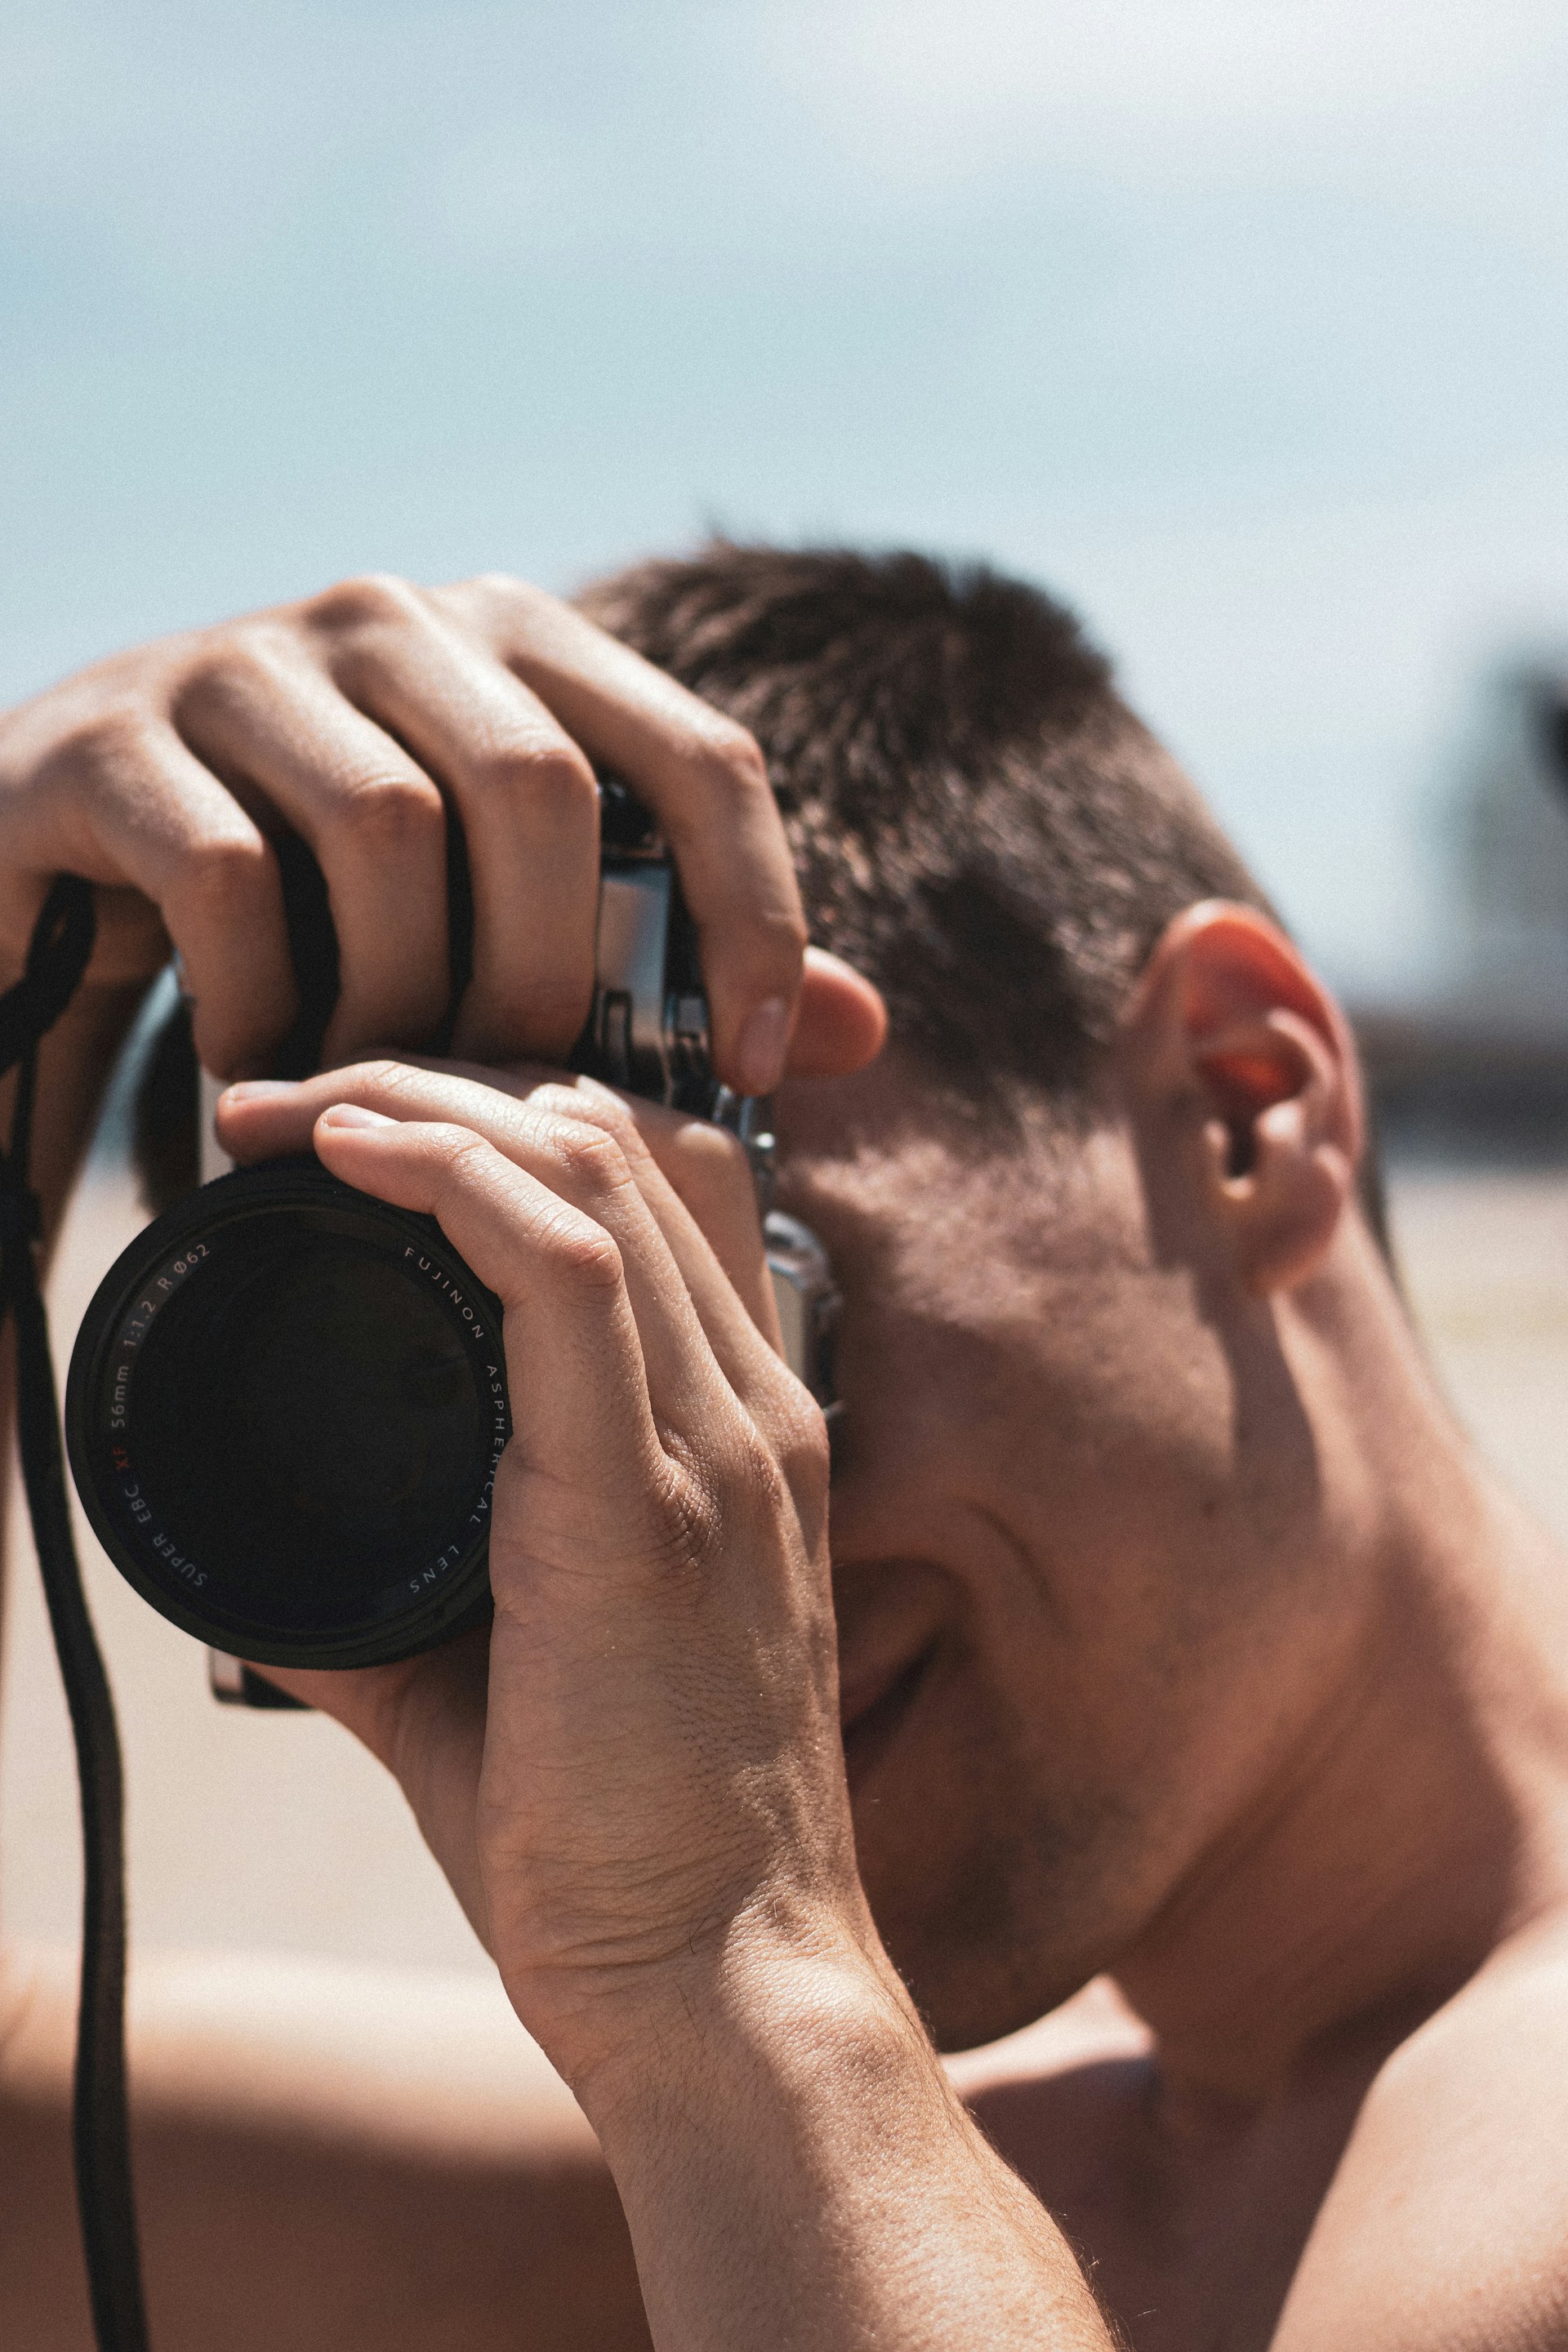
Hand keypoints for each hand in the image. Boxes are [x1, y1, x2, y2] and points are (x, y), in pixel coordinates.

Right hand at [0, 574, 809, 1088]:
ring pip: (391, 832)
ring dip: (401, 1002)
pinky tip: (261, 1073)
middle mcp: (389, 618)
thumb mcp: (499, 911)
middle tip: (513, 1094)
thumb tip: (860, 1027)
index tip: (753, 1062)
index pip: (699, 753)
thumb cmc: (317, 899)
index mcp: (516, 641)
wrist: (54, 858)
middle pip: (543, 793)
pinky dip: (263, 1011)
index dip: (755, 913)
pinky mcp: (111, 740)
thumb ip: (672, 954)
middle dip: (547, 977)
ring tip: (382, 1090)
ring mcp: (240, 660)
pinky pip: (233, 882)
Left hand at [220, 1061, 881, 2108]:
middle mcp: (748, 1412)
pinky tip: (352, 1155)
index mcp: (734, 1439)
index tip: (365, 1143)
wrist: (727, 1988)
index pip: (650, 1195)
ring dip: (427, 1106)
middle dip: (445, 1085)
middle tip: (297, 1103)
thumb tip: (260, 1579)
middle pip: (614, 1144)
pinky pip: (564, 1268)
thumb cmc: (632, 1850)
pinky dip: (451, 1179)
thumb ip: (400, 1604)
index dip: (510, 1124)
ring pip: (591, 1171)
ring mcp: (717, 1446)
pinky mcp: (648, 1501)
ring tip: (296, 1109)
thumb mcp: (505, 1682)